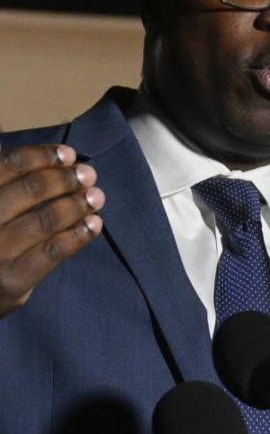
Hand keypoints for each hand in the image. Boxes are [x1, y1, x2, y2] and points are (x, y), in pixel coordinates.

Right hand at [0, 144, 103, 317]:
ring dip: (78, 204)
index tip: (69, 153)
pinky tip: (95, 224)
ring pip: (47, 219)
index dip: (42, 156)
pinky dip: (79, 234)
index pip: (7, 164)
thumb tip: (49, 154)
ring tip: (97, 197)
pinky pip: (53, 251)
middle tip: (89, 174)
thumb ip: (7, 181)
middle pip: (31, 189)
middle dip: (66, 178)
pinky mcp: (12, 280)